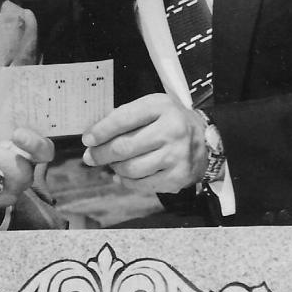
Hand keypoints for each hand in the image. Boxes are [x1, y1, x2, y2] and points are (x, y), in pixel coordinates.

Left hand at [82, 94, 207, 191]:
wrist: (204, 140)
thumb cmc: (169, 122)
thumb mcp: (151, 108)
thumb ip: (124, 117)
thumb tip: (94, 137)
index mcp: (161, 107)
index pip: (123, 119)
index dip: (101, 131)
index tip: (88, 140)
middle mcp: (172, 130)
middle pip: (124, 148)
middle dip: (101, 154)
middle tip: (90, 157)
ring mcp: (176, 156)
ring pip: (130, 169)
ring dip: (115, 168)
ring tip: (113, 163)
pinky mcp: (177, 177)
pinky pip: (140, 184)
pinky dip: (127, 181)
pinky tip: (125, 175)